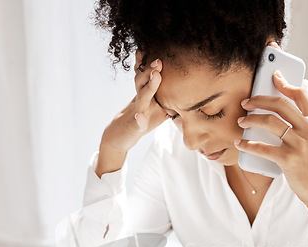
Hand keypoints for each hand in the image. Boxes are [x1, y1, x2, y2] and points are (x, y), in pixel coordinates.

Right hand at [96, 52, 167, 174]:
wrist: (119, 137)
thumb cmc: (141, 122)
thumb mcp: (157, 109)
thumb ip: (169, 101)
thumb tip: (187, 92)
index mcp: (147, 94)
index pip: (149, 76)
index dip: (152, 63)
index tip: (158, 48)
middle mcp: (141, 100)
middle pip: (144, 81)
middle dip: (152, 69)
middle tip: (160, 58)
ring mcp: (137, 113)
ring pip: (142, 97)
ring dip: (150, 86)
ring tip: (156, 75)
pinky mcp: (135, 127)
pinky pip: (137, 123)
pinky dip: (139, 120)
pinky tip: (140, 119)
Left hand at [235, 73, 307, 243]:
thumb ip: (305, 122)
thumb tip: (285, 107)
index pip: (301, 94)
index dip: (286, 83)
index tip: (273, 77)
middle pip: (281, 104)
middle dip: (260, 99)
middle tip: (246, 102)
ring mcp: (299, 144)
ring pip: (270, 122)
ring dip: (251, 119)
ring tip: (241, 121)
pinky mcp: (288, 160)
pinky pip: (263, 148)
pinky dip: (248, 144)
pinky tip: (239, 143)